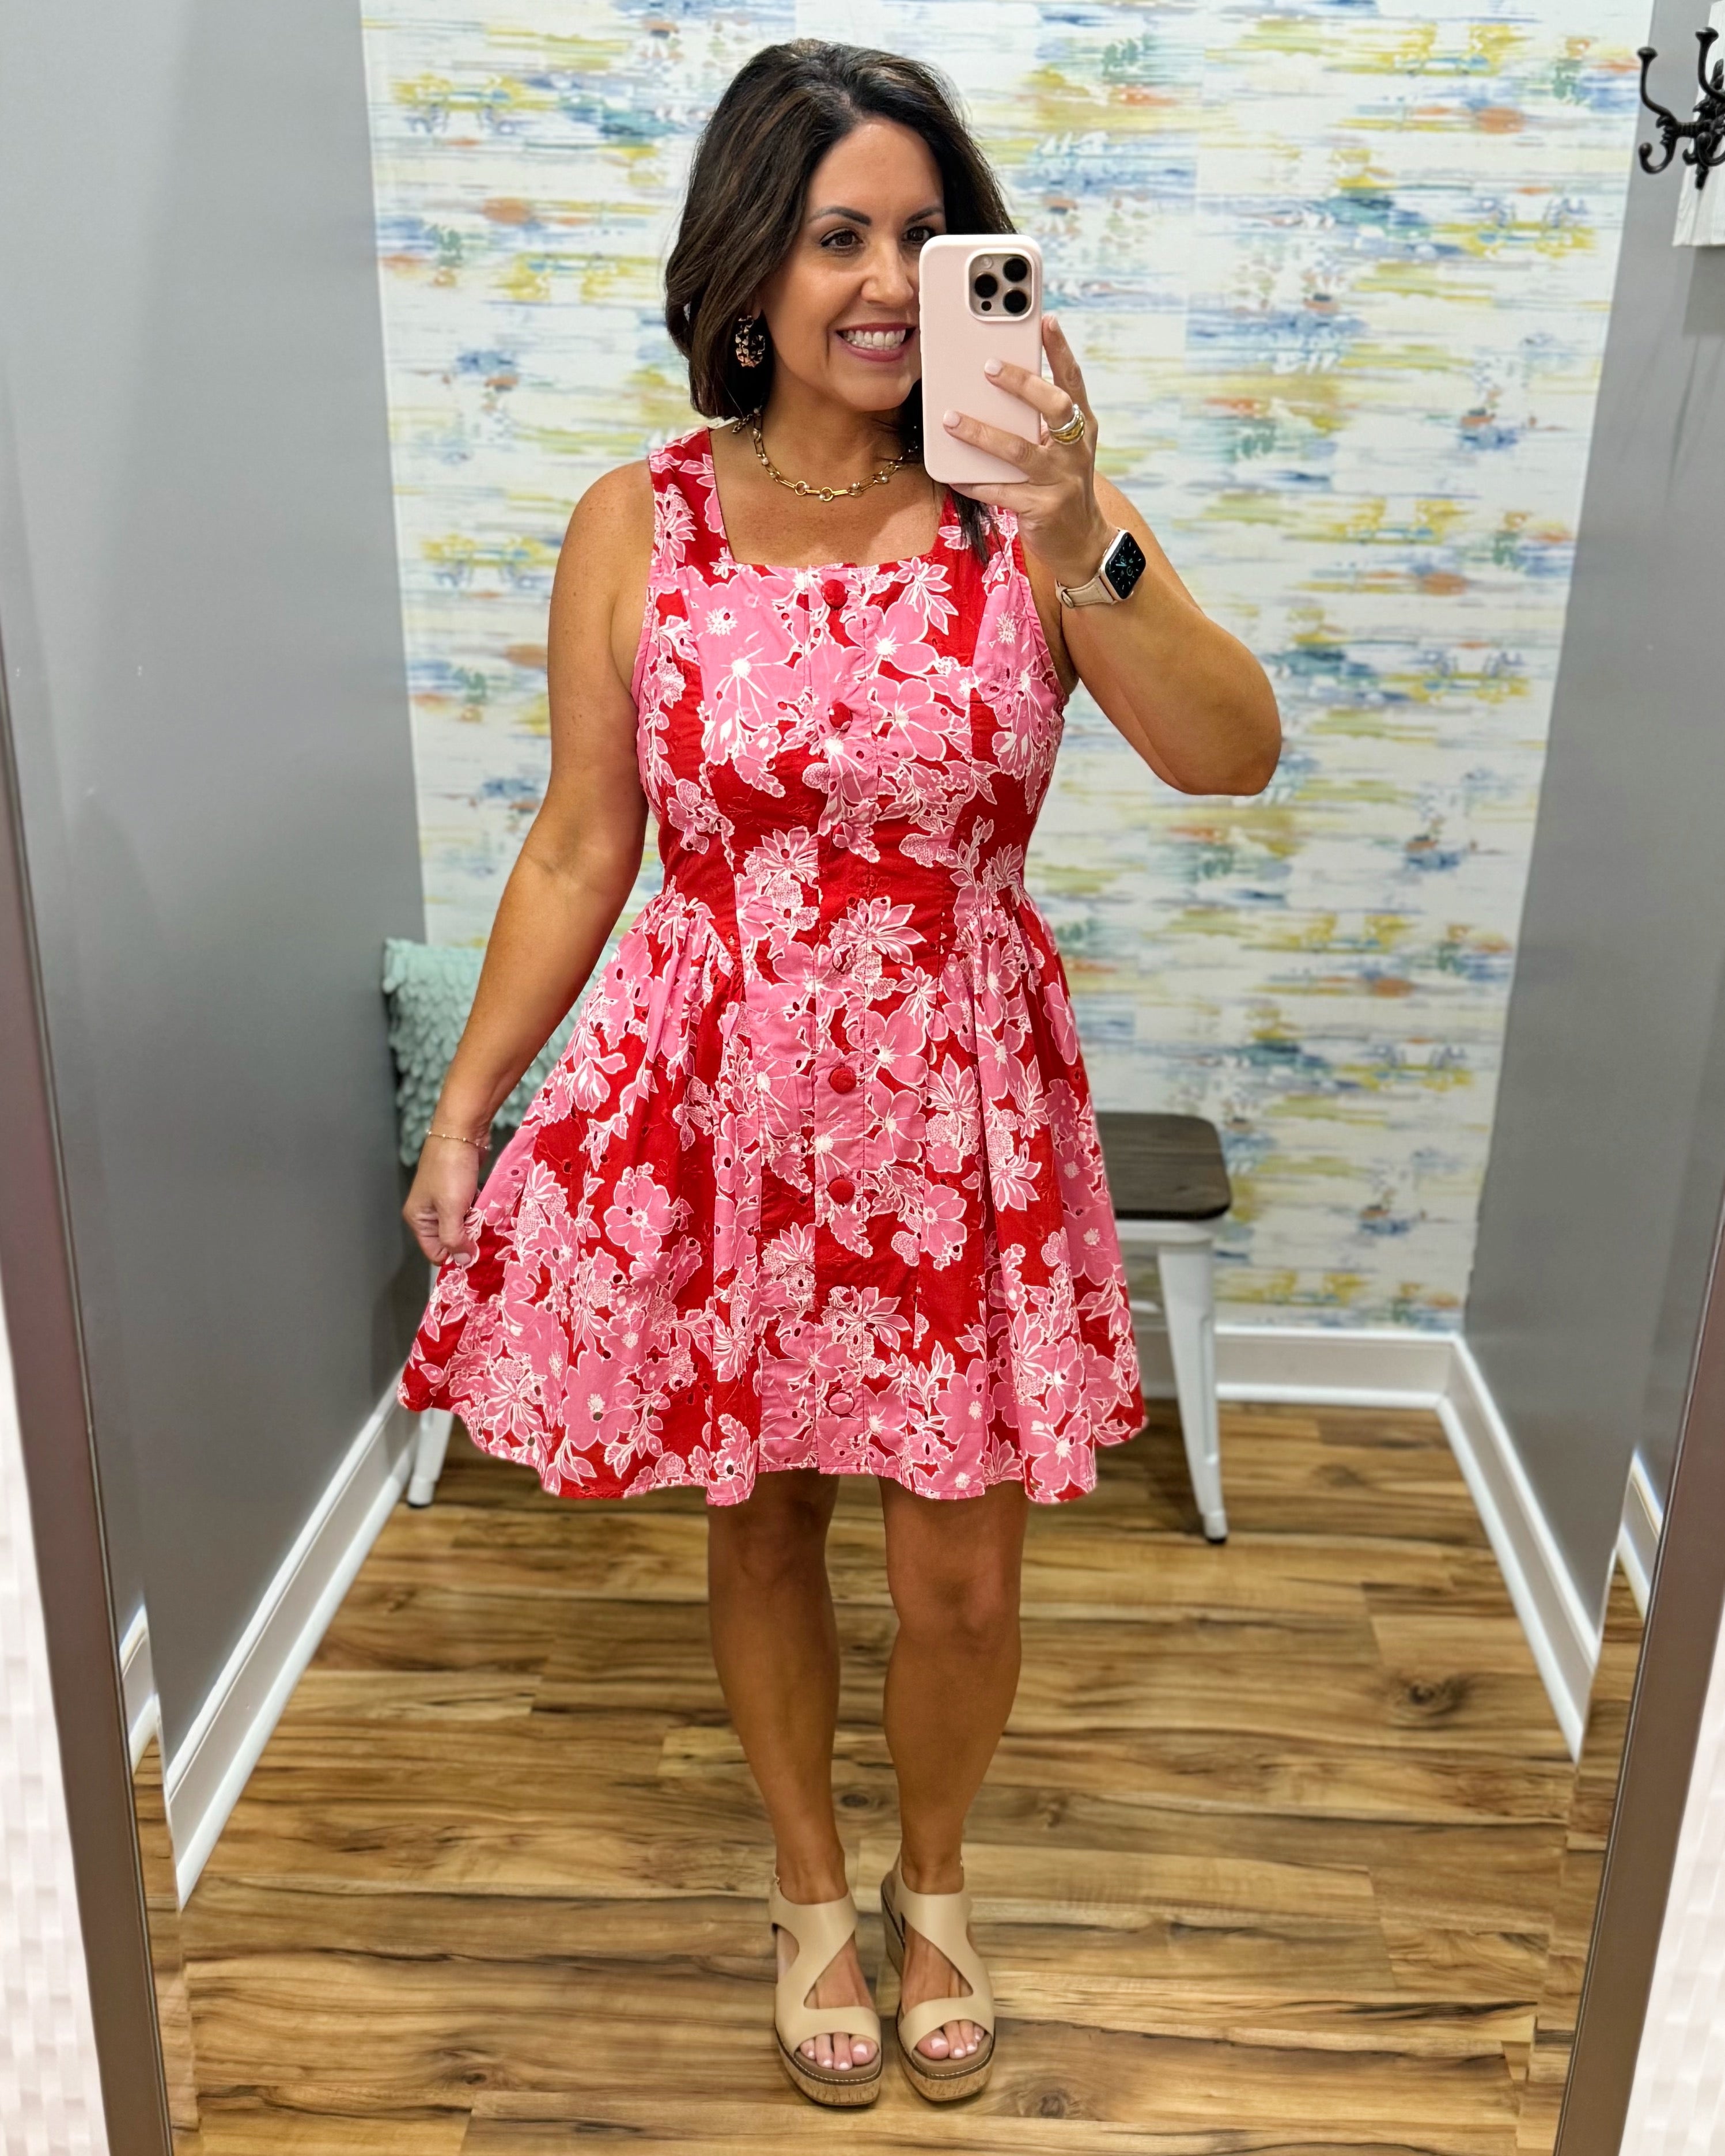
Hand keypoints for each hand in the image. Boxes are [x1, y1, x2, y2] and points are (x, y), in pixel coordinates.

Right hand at [403, 1134, 483, 1264]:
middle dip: (469, 1241)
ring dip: (477, 1226)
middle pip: (450, 1240)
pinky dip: (481, 1212)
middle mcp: (429, 1212)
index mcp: (419, 1219)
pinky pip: (472, 1210)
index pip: (435, 1253)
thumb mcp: (451, 1208)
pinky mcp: (460, 1190)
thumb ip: (455, 1238)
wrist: (462, 1131)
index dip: (455, 1256)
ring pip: (464, 1225)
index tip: (477, 1256)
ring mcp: (445, 1200)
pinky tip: (493, 1210)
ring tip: (492, 1223)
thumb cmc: (451, 1169)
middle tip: (488, 1239)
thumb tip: (463, 1261)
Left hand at [939, 313, 1112, 586]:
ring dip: (982, 433)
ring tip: (951, 419)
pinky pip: (1000, 492)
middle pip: (1054, 407)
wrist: (1082, 543)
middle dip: (1022, 384)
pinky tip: (952, 475)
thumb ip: (1040, 424)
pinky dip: (974, 482)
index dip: (1061, 350)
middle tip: (988, 366)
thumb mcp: (1062, 451)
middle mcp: (1075, 451)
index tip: (1045, 319)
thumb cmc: (1062, 487)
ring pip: (1019, 451)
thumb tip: (995, 391)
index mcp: (1082, 429)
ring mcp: (1061, 481)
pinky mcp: (1042, 509)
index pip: (1073, 381)